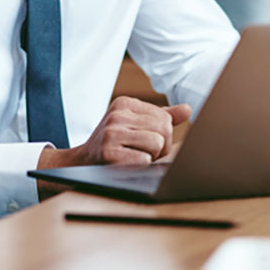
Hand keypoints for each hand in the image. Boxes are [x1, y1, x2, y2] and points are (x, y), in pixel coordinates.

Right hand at [35, 97, 191, 197]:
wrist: (81, 162)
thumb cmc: (114, 144)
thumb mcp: (134, 123)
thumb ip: (161, 116)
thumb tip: (187, 109)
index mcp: (125, 103)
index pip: (165, 117)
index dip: (163, 135)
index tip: (145, 140)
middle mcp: (117, 114)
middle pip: (164, 130)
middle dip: (160, 147)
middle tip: (141, 151)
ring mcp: (111, 133)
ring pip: (157, 144)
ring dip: (151, 157)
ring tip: (134, 156)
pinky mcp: (108, 153)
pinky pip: (144, 160)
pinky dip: (140, 166)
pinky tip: (126, 163)